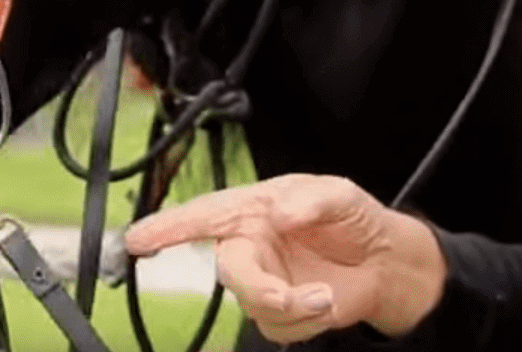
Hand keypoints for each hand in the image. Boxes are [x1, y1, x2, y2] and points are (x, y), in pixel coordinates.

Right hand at [122, 174, 445, 343]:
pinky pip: (276, 327)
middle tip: (286, 296)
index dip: (167, 227)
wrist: (384, 263)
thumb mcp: (341, 195)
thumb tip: (281, 213)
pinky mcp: (278, 311)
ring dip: (293, 307)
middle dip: (256, 288)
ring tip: (325, 296)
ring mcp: (262, 280)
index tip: (138, 239)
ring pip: (253, 305)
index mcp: (254, 209)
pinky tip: (323, 304)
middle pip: (228, 271)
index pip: (204, 216)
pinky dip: (304, 322)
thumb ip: (311, 200)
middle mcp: (251, 244)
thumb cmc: (355, 219)